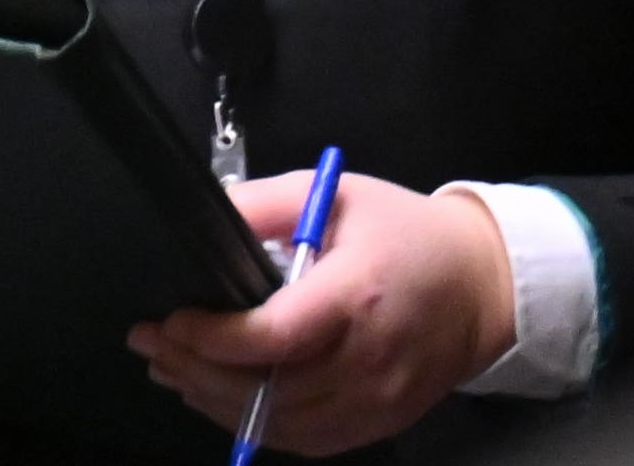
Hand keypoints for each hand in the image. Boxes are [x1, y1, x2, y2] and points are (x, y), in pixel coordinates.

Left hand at [130, 173, 511, 446]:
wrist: (485, 284)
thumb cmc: (405, 232)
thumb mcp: (333, 195)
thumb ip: (264, 205)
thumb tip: (204, 218)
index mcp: (355, 296)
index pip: (277, 336)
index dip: (214, 339)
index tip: (169, 320)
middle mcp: (369, 358)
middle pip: (272, 388)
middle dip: (197, 370)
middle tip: (148, 344)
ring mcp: (380, 398)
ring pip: (285, 422)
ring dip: (217, 403)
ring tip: (170, 370)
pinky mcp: (384, 420)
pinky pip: (312, 439)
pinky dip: (258, 427)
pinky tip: (219, 401)